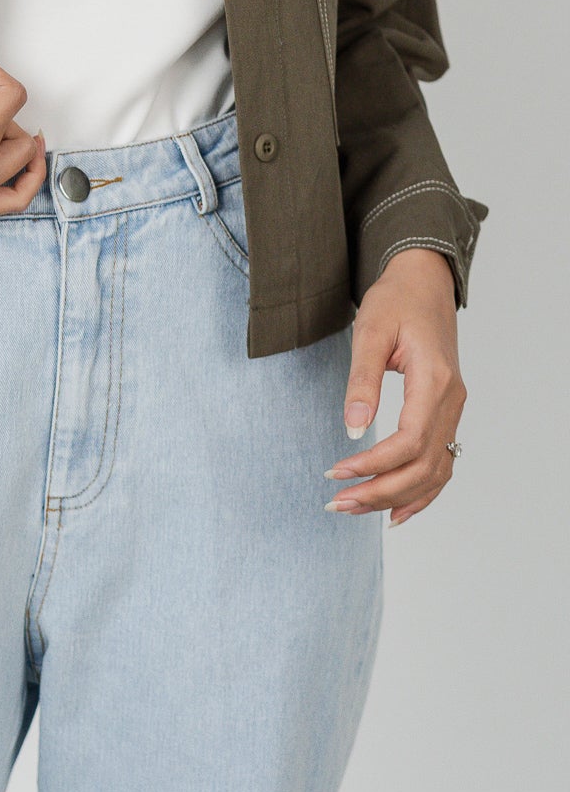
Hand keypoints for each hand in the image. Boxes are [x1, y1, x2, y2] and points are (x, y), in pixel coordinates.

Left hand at [323, 247, 466, 526]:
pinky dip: (421, 492)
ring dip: (397, 497)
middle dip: (381, 491)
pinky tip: (395, 510)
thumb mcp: (371, 332)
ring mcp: (454, 410)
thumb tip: (352, 430)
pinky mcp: (447, 413)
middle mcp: (452, 401)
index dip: (375, 465)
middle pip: (424, 466)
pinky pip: (442, 464)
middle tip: (338, 503)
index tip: (337, 472)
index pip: (410, 441)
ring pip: (436, 472)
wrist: (423, 281)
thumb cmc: (396, 300)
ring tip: (356, 508)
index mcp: (435, 380)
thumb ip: (362, 381)